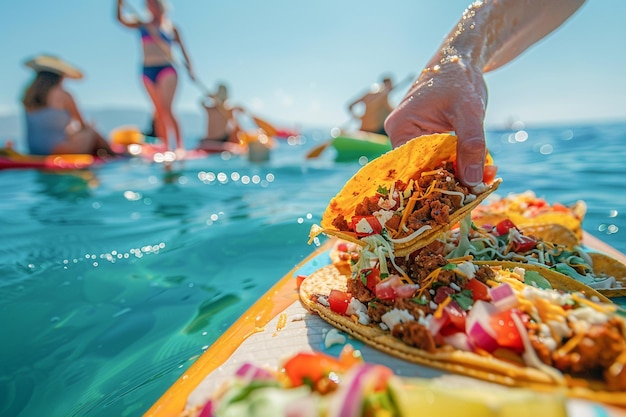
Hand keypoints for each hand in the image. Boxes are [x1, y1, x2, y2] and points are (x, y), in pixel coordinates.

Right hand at [385, 57, 487, 187]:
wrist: (461, 59)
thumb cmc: (460, 78)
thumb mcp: (469, 111)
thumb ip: (471, 145)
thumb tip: (473, 181)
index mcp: (401, 128)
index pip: (413, 167)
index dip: (434, 183)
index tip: (458, 197)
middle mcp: (402, 136)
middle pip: (423, 170)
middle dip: (450, 180)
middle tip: (478, 190)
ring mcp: (413, 138)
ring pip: (434, 165)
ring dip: (457, 173)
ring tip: (483, 180)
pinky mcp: (427, 139)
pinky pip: (441, 158)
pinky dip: (459, 163)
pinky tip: (480, 170)